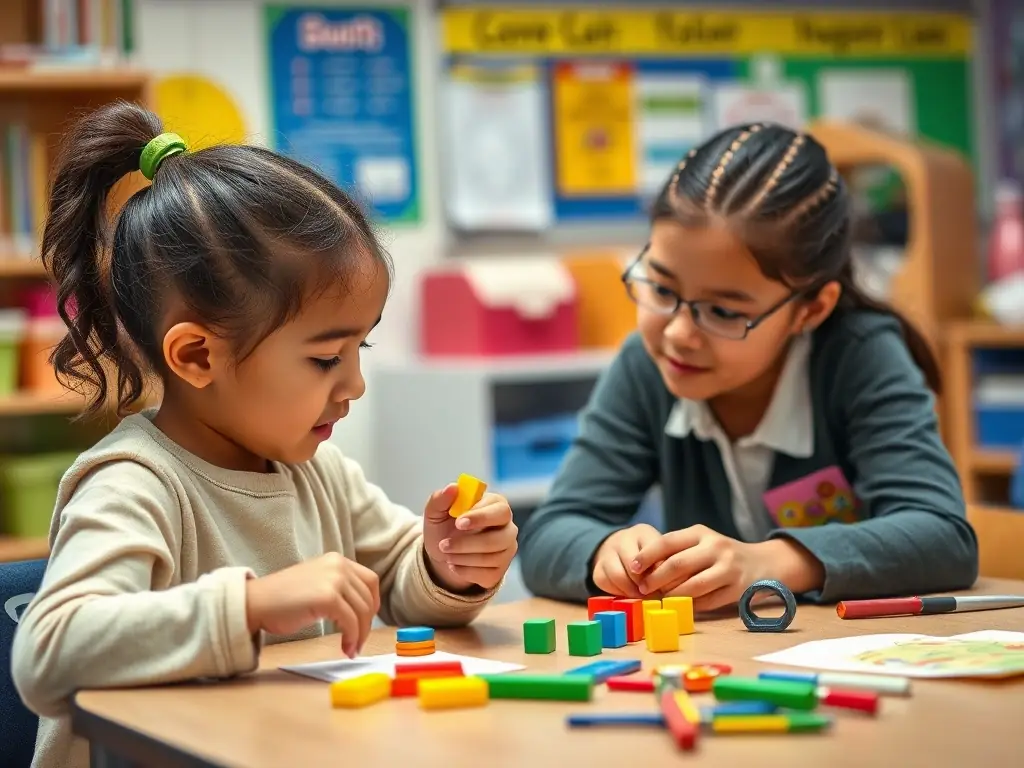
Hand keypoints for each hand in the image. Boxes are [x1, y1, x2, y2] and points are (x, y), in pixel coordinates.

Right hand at [245, 552, 379, 658]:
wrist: (254, 602)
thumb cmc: (281, 599)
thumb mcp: (316, 583)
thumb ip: (338, 587)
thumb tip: (361, 610)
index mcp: (336, 560)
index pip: (370, 581)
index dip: (372, 604)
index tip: (366, 622)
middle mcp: (338, 565)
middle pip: (368, 598)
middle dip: (367, 624)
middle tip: (358, 642)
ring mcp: (333, 579)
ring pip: (362, 611)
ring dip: (360, 634)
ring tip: (351, 648)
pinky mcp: (327, 597)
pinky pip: (350, 621)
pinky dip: (351, 637)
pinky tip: (345, 648)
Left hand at [422, 484, 517, 591]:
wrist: (442, 553)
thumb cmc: (443, 527)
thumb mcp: (435, 512)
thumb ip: (440, 498)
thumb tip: (453, 487)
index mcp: (496, 506)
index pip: (499, 510)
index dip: (480, 517)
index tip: (458, 523)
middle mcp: (507, 528)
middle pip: (500, 538)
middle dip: (468, 543)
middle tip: (444, 545)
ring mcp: (506, 551)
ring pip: (492, 558)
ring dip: (462, 557)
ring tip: (446, 553)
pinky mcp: (500, 571)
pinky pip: (487, 575)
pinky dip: (465, 571)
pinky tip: (454, 565)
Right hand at [591, 524, 661, 597]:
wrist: (619, 548)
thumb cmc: (648, 554)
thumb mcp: (661, 552)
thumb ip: (666, 564)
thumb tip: (673, 586)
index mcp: (643, 532)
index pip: (652, 551)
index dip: (659, 572)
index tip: (665, 585)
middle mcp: (622, 538)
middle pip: (633, 564)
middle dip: (645, 583)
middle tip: (654, 594)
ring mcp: (607, 552)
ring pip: (618, 575)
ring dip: (632, 590)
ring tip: (642, 596)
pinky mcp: (597, 568)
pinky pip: (606, 583)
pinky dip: (618, 592)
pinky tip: (628, 593)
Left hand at [629, 525, 764, 610]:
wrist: (764, 563)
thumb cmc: (722, 554)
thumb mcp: (702, 543)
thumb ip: (678, 551)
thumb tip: (643, 568)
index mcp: (701, 533)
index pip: (667, 541)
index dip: (647, 555)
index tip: (632, 567)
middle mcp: (715, 548)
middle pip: (677, 564)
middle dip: (655, 579)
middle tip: (642, 588)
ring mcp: (728, 568)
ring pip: (691, 586)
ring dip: (671, 596)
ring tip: (659, 600)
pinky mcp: (737, 589)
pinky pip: (706, 601)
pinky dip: (689, 606)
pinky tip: (680, 607)